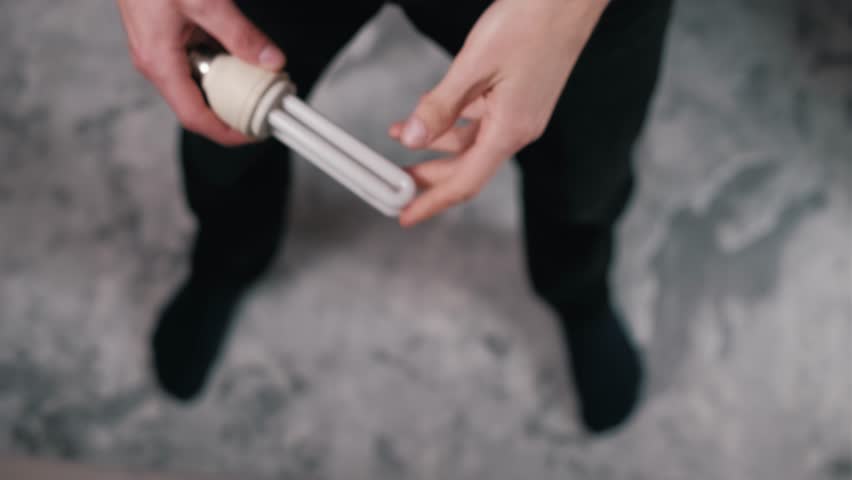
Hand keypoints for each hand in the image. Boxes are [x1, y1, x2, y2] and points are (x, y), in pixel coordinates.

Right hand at [116, 0, 285, 145]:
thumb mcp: (205, 2)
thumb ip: (240, 34)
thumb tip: (271, 62)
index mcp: (159, 62)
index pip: (194, 117)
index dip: (226, 132)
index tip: (253, 134)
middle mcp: (154, 62)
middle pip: (197, 104)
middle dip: (232, 111)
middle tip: (264, 109)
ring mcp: (157, 51)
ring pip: (197, 83)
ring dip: (227, 86)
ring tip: (257, 84)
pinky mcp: (164, 38)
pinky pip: (194, 63)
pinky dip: (218, 65)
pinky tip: (238, 56)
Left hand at [390, 0, 608, 225]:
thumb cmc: (532, 21)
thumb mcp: (474, 64)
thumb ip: (441, 106)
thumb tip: (412, 138)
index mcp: (511, 129)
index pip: (465, 182)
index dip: (432, 202)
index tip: (406, 215)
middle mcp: (518, 129)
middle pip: (465, 168)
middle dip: (428, 176)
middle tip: (393, 182)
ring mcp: (520, 115)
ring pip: (470, 144)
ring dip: (435, 145)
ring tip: (400, 137)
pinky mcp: (518, 99)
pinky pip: (479, 122)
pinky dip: (451, 122)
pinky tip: (429, 113)